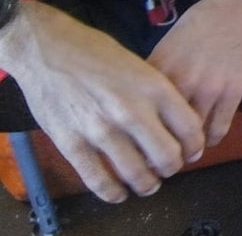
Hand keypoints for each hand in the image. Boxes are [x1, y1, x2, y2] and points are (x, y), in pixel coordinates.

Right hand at [0, 1, 204, 202]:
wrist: (46, 48)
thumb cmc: (95, 51)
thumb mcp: (138, 64)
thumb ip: (157, 93)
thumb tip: (174, 123)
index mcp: (153, 87)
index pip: (190, 129)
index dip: (194, 147)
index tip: (191, 152)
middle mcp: (132, 110)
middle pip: (167, 157)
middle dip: (172, 167)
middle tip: (167, 167)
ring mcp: (101, 129)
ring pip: (136, 174)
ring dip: (146, 184)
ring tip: (147, 184)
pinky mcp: (71, 143)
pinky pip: (98, 179)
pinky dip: (112, 192)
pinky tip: (118, 193)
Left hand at [148, 0, 241, 145]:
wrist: (241, 5)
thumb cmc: (202, 21)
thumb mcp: (169, 43)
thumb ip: (157, 72)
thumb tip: (144, 98)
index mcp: (158, 68)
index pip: (139, 111)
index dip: (135, 134)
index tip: (134, 146)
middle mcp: (180, 82)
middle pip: (162, 130)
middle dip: (158, 149)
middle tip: (158, 159)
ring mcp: (208, 88)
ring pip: (191, 135)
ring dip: (186, 150)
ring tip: (182, 154)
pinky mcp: (232, 92)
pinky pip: (218, 128)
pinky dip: (211, 139)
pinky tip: (207, 139)